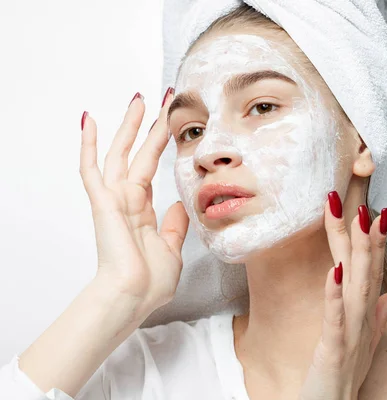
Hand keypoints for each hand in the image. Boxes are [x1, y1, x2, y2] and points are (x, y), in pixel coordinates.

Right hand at [79, 90, 188, 319]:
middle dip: (150, 125)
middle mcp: (126, 200)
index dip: (162, 143)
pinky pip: (92, 169)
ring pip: (119, 153)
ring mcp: (113, 200)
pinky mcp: (102, 203)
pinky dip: (88, 145)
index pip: (152, 167)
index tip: (173, 123)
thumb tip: (179, 205)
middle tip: (160, 98)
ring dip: (128, 126)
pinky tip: (90, 120)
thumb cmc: (150, 282)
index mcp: (142, 210)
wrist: (133, 297)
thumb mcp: (173, 250)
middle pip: (139, 153)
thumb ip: (174, 226)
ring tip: (138, 99)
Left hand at [298, 192, 386, 399]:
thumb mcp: (365, 343)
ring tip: (359, 219)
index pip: (369, 270)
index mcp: (365, 314)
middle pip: (365, 270)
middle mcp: (363, 319)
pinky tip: (333, 270)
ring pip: (357, 286)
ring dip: (358, 252)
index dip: (371, 240)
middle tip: (365, 199)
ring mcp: (352, 333)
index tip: (373, 208)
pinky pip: (335, 319)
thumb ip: (379, 317)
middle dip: (365, 235)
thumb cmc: (346, 376)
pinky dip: (335, 294)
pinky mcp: (335, 351)